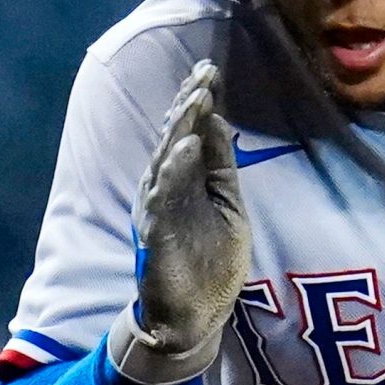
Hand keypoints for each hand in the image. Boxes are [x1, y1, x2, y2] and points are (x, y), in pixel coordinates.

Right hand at [108, 62, 249, 384]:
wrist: (195, 315)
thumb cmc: (211, 260)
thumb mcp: (227, 205)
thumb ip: (220, 167)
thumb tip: (220, 122)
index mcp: (186, 180)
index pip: (191, 133)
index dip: (198, 102)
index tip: (209, 70)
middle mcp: (167, 189)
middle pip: (175, 139)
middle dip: (188, 105)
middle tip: (203, 73)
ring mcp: (160, 210)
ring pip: (165, 161)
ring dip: (180, 129)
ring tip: (195, 99)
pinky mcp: (157, 234)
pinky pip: (162, 198)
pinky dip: (172, 172)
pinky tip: (184, 149)